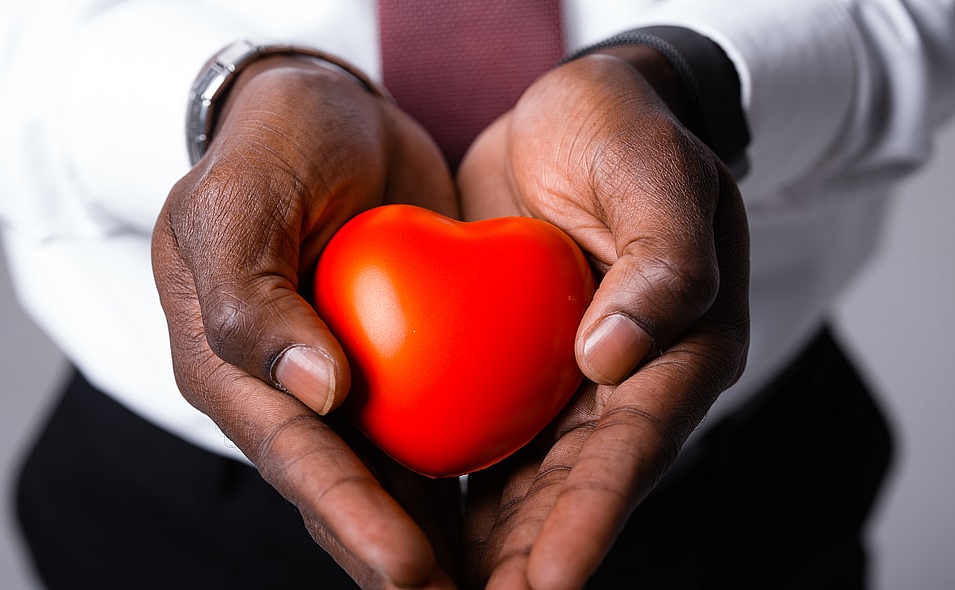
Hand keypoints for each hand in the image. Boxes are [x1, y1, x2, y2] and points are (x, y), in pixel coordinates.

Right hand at [151, 55, 459, 588]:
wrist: (327, 116)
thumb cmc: (271, 148)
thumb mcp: (236, 203)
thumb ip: (250, 299)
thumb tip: (312, 392)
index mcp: (230, 366)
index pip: (293, 453)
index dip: (348, 514)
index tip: (406, 569)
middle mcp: (285, 392)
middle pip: (340, 488)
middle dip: (393, 555)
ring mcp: (341, 386)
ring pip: (386, 479)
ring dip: (432, 541)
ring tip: (488, 588)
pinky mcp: (393, 367)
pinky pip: (427, 432)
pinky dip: (458, 480)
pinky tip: (503, 523)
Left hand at [457, 48, 749, 588]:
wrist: (576, 113)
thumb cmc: (628, 132)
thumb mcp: (659, 173)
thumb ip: (662, 263)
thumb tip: (612, 359)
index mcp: (684, 351)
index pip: (631, 449)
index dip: (588, 521)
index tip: (544, 585)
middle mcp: (628, 383)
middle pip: (577, 487)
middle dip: (530, 559)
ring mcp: (571, 381)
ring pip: (529, 479)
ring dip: (489, 544)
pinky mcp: (519, 364)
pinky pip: (487, 433)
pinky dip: (457, 484)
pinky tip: (414, 522)